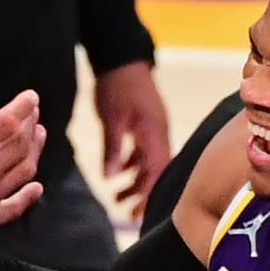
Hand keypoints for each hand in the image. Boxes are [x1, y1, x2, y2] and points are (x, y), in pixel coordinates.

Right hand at [0, 82, 45, 270]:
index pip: (7, 123)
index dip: (23, 107)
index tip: (31, 96)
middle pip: (21, 144)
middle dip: (30, 124)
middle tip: (33, 112)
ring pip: (24, 170)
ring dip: (35, 150)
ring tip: (38, 135)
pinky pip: (17, 205)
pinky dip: (30, 194)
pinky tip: (37, 186)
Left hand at [95, 61, 170, 216]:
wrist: (122, 58)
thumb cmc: (116, 86)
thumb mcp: (111, 119)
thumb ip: (112, 149)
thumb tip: (110, 177)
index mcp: (153, 134)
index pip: (155, 172)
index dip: (147, 194)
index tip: (135, 212)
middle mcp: (158, 134)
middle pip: (156, 171)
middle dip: (142, 193)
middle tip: (127, 212)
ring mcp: (154, 128)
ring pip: (150, 162)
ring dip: (136, 179)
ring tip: (118, 195)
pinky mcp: (147, 123)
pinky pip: (145, 150)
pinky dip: (134, 162)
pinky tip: (120, 169)